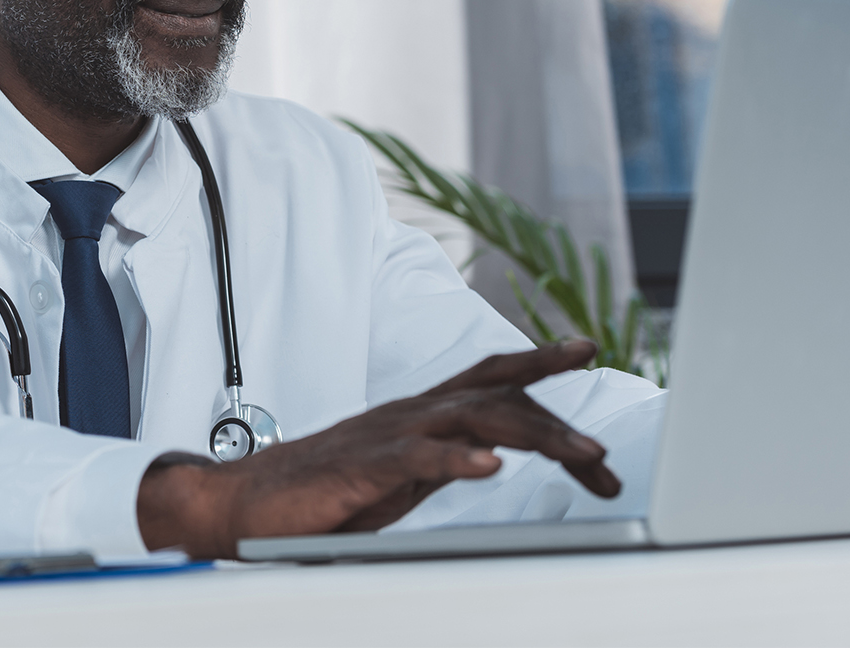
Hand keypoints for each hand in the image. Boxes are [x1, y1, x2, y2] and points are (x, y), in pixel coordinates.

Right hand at [136, 340, 619, 558]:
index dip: (537, 361)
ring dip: (534, 434)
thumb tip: (490, 463)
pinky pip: (417, 458)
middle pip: (496, 396)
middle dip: (558, 418)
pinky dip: (457, 460)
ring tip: (580, 455)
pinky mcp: (362, 467)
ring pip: (473, 418)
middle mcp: (408, 413)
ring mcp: (387, 436)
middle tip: (605, 456)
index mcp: (416, 414)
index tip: (587, 348)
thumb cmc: (320, 493)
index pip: (486, 375)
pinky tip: (489, 467)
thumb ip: (439, 463)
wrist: (244, 501)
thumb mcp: (396, 478)